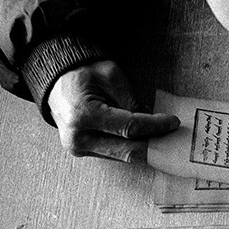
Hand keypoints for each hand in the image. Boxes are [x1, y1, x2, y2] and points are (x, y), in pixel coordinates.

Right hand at [48, 60, 179, 161]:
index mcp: (84, 115)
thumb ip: (132, 100)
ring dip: (145, 148)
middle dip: (154, 143)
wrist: (54, 80)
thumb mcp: (111, 76)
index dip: (155, 126)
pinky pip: (114, 153)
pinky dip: (131, 147)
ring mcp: (78, 148)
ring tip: (163, 138)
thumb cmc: (81, 72)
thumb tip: (153, 121)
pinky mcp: (82, 151)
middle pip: (128, 149)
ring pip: (123, 156)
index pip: (130, 128)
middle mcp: (79, 137)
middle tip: (174, 136)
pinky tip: (146, 140)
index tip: (174, 122)